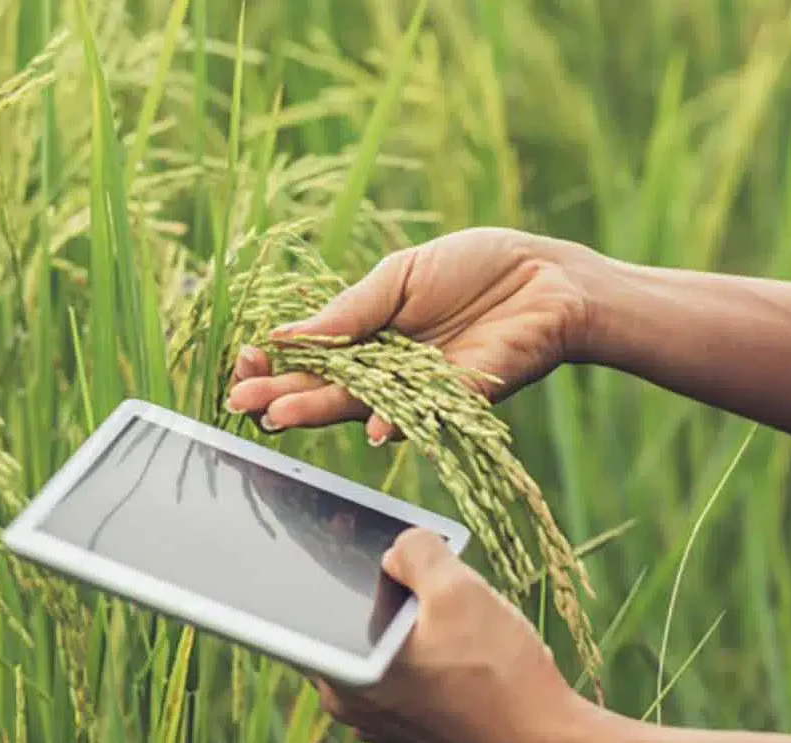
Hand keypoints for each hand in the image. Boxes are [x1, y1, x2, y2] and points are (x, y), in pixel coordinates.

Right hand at [225, 227, 594, 443]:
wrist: (548, 278)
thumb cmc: (476, 267)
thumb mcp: (401, 276)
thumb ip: (351, 309)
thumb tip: (285, 334)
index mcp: (370, 335)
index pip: (312, 357)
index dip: (277, 362)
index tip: (247, 360)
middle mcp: (390, 371)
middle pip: (328, 388)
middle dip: (283, 394)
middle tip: (242, 401)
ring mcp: (423, 391)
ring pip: (365, 407)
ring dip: (322, 412)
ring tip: (280, 415)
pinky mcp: (462, 401)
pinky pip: (425, 415)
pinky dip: (399, 422)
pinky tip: (373, 428)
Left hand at [314, 528, 583, 742]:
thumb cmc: (498, 674)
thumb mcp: (458, 588)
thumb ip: (416, 551)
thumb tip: (398, 548)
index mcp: (342, 671)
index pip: (316, 601)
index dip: (338, 559)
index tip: (356, 534)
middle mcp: (350, 703)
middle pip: (358, 620)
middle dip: (391, 591)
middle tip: (431, 576)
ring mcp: (381, 722)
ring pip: (390, 646)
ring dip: (418, 623)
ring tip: (463, 618)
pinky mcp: (414, 731)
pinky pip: (412, 674)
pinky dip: (433, 654)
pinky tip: (472, 649)